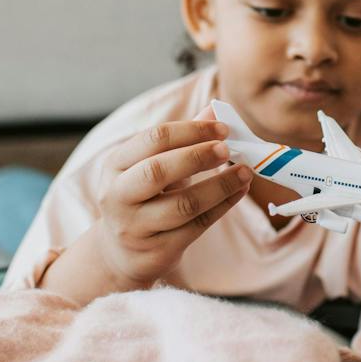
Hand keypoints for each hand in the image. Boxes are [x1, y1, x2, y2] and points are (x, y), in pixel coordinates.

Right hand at [74, 107, 251, 289]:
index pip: (153, 139)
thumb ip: (183, 138)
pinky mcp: (158, 250)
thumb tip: (217, 109)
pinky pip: (197, 226)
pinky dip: (223, 206)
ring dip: (220, 186)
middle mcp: (118, 196)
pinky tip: (239, 192)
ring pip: (183, 204)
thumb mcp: (154, 164)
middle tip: (228, 148)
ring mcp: (136, 227)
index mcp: (116, 165)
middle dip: (198, 156)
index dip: (191, 131)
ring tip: (245, 173)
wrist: (123, 252)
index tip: (222, 128)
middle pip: (158, 171)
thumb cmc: (145, 197)